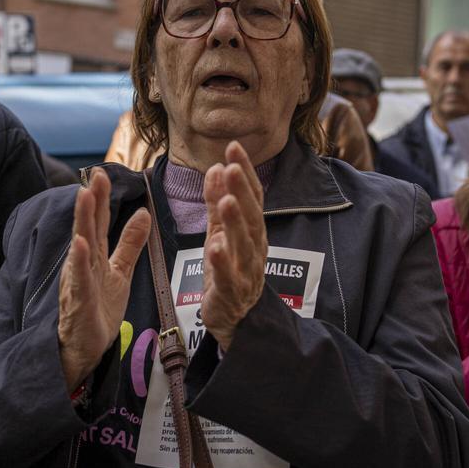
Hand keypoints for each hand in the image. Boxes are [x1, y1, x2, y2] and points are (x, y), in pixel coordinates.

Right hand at [57, 167, 151, 392]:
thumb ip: (129, 244)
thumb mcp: (120, 272)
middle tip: (95, 175)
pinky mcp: (78, 302)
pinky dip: (78, 262)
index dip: (101, 198)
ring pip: (80, 247)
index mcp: (94, 256)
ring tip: (84, 197)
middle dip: (91, 201)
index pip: (98, 222)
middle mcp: (83, 264)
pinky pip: (79, 280)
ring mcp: (78, 282)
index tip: (103, 173)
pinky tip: (79, 244)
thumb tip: (143, 213)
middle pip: (88, 227)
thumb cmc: (98, 310)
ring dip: (82, 222)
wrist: (85, 349)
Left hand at [201, 142, 267, 349]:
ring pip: (243, 244)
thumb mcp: (220, 232)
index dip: (244, 172)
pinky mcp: (232, 293)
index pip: (252, 196)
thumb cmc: (229, 271)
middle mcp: (254, 248)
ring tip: (226, 200)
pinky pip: (229, 277)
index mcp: (252, 231)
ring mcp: (246, 271)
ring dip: (235, 221)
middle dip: (241, 191)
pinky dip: (223, 262)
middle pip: (251, 216)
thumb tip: (215, 167)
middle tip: (232, 167)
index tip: (234, 147)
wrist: (236, 319)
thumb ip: (216, 203)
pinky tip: (214, 247)